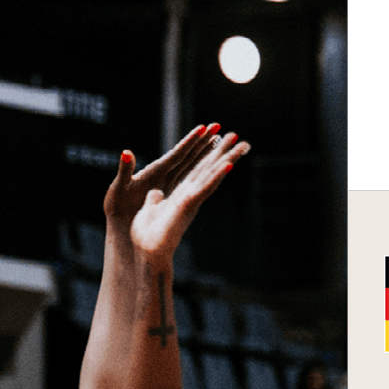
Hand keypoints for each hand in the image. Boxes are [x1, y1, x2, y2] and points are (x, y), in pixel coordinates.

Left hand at [103, 123, 218, 233]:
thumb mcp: (119, 186)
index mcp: (156, 170)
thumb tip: (126, 152)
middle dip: (203, 141)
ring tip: (220, 140)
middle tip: (218, 126)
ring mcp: (171, 184)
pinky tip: (215, 167)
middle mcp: (166, 175)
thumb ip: (125, 170)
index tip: (203, 127)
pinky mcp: (174, 196)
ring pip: (193, 166)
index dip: (190, 142)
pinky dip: (204, 174)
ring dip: (207, 154)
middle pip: (188, 155)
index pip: (177, 153)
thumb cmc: (117, 205)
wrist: (119, 223)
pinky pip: (192, 181)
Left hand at [129, 130, 249, 265]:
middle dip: (222, 152)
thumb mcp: (148, 209)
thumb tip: (155, 193)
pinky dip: (215, 176)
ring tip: (242, 145)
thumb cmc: (146, 236)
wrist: (146, 252)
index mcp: (179, 193)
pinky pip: (204, 188)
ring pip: (212, 175)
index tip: (217, 138)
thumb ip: (154, 199)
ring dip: (226, 159)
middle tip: (238, 136)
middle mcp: (189, 194)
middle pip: (208, 169)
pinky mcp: (188, 205)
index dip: (205, 153)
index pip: (195, 168)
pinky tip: (228, 165)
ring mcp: (191, 199)